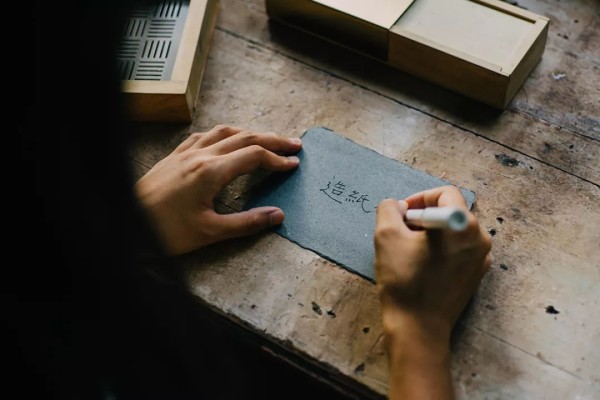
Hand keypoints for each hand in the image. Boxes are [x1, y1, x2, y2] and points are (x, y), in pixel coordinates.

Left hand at [135, 125, 301, 254]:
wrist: (128, 223)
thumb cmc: (166, 230)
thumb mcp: (210, 232)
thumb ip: (247, 223)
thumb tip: (278, 216)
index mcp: (211, 172)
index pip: (254, 156)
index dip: (277, 159)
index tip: (294, 164)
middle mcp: (200, 155)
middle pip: (244, 138)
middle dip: (272, 139)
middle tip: (293, 144)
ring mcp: (185, 152)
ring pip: (224, 132)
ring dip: (249, 133)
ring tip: (266, 139)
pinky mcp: (174, 156)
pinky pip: (203, 136)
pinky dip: (223, 134)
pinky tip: (225, 140)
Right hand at [374, 186, 490, 399]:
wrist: (418, 327)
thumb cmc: (403, 281)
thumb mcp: (386, 236)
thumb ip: (389, 209)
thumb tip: (399, 206)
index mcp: (463, 225)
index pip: (445, 193)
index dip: (420, 198)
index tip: (402, 214)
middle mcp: (480, 239)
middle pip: (452, 211)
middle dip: (425, 216)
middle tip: (402, 231)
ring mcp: (481, 259)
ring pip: (454, 230)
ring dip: (431, 232)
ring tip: (409, 249)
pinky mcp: (476, 275)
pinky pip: (459, 250)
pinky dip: (441, 249)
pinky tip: (421, 264)